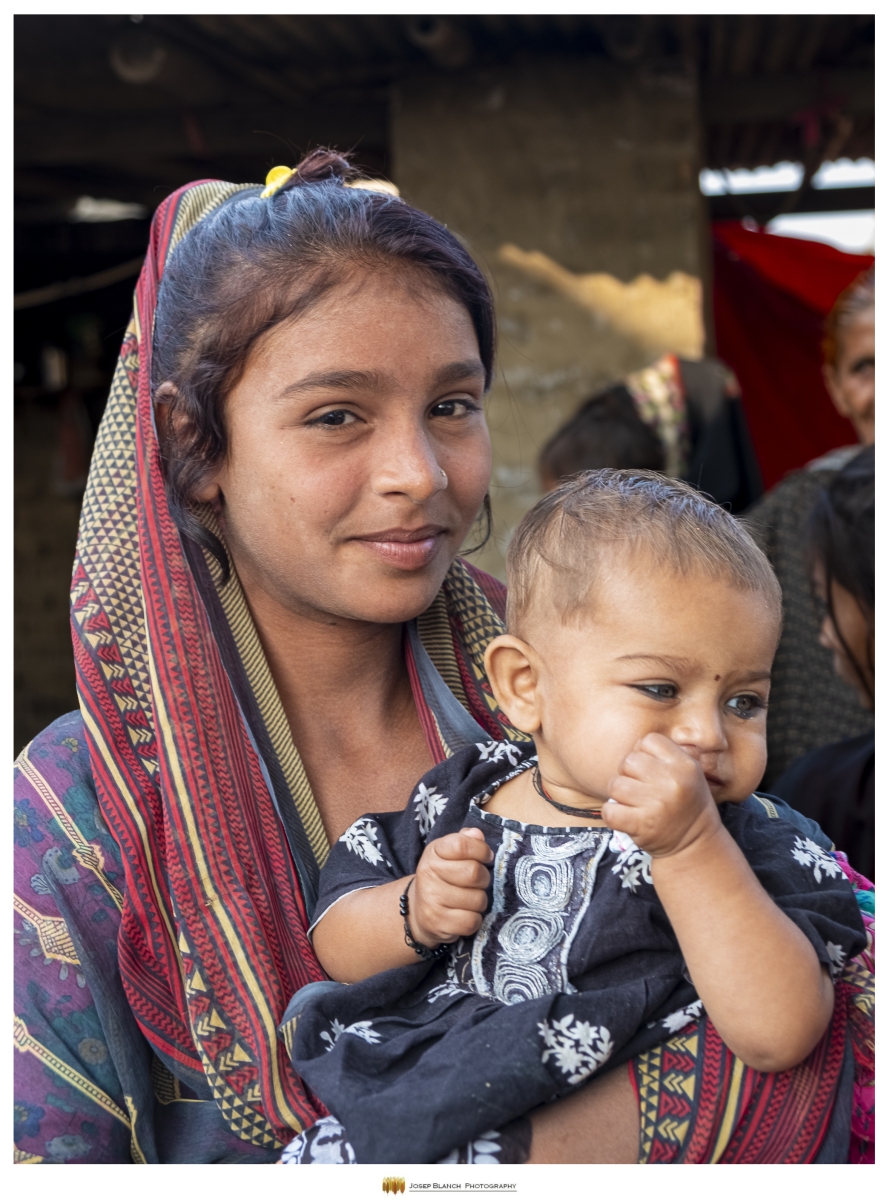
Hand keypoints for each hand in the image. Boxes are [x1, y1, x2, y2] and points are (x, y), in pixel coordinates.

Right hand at [409, 827, 492, 946]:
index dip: (481, 850)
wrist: (417, 910)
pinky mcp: (437, 923)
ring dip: (479, 901)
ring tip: (468, 900)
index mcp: (433, 852)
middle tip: (476, 883)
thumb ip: (465, 840)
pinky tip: (464, 914)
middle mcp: (428, 874)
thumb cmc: (442, 877)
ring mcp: (431, 899)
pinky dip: (474, 919)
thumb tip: (478, 835)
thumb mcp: (449, 854)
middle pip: (474, 873)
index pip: (461, 844)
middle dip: (483, 879)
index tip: (485, 857)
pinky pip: (472, 921)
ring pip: (477, 899)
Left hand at [602, 733, 721, 858]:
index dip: (644, 753)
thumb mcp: (690, 773)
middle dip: (629, 774)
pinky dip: (612, 813)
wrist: (695, 845)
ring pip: (616, 784)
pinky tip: (626, 817)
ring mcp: (656, 804)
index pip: (649, 740)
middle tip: (641, 789)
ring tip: (635, 804)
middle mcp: (672, 782)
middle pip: (629, 760)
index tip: (650, 770)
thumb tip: (637, 744)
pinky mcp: (641, 825)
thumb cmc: (686, 803)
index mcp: (685, 765)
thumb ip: (667, 755)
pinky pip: (609, 810)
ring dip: (620, 795)